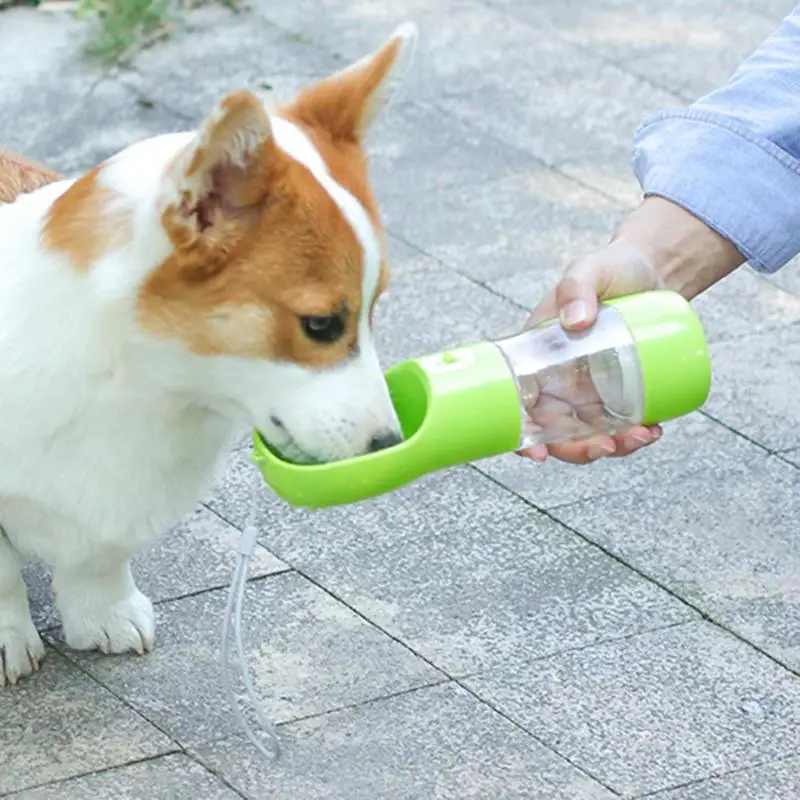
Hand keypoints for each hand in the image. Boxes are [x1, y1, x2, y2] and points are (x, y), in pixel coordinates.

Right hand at [520, 196, 744, 464]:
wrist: (655, 268)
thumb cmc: (611, 268)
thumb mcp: (588, 270)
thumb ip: (577, 286)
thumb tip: (576, 321)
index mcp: (537, 359)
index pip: (519, 408)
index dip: (522, 440)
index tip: (537, 456)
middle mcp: (559, 380)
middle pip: (557, 432)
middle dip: (579, 451)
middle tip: (607, 446)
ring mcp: (591, 389)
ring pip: (592, 434)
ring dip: (613, 446)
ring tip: (643, 435)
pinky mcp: (622, 390)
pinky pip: (622, 422)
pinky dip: (636, 434)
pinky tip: (654, 429)